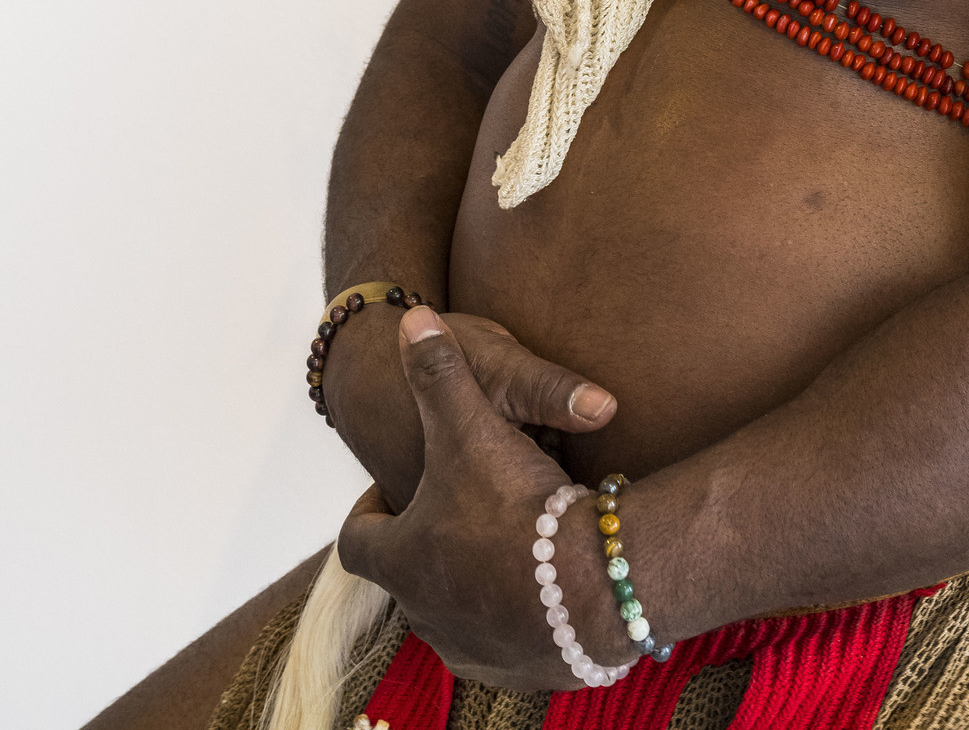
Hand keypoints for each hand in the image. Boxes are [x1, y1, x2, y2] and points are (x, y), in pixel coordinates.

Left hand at [338, 310, 631, 688]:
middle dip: (428, 545)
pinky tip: (543, 585)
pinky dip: (513, 617)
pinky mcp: (522, 671)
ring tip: (504, 544)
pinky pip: (504, 645)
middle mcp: (425, 612)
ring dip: (468, 582)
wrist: (590, 589)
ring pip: (453, 616)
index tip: (389, 493)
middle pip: (408, 579)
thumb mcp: (473, 423)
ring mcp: (472, 650)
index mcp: (400, 557)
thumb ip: (440, 369)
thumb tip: (411, 319)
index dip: (368, 513)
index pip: (357, 540)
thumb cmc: (517, 505)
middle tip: (463, 508)